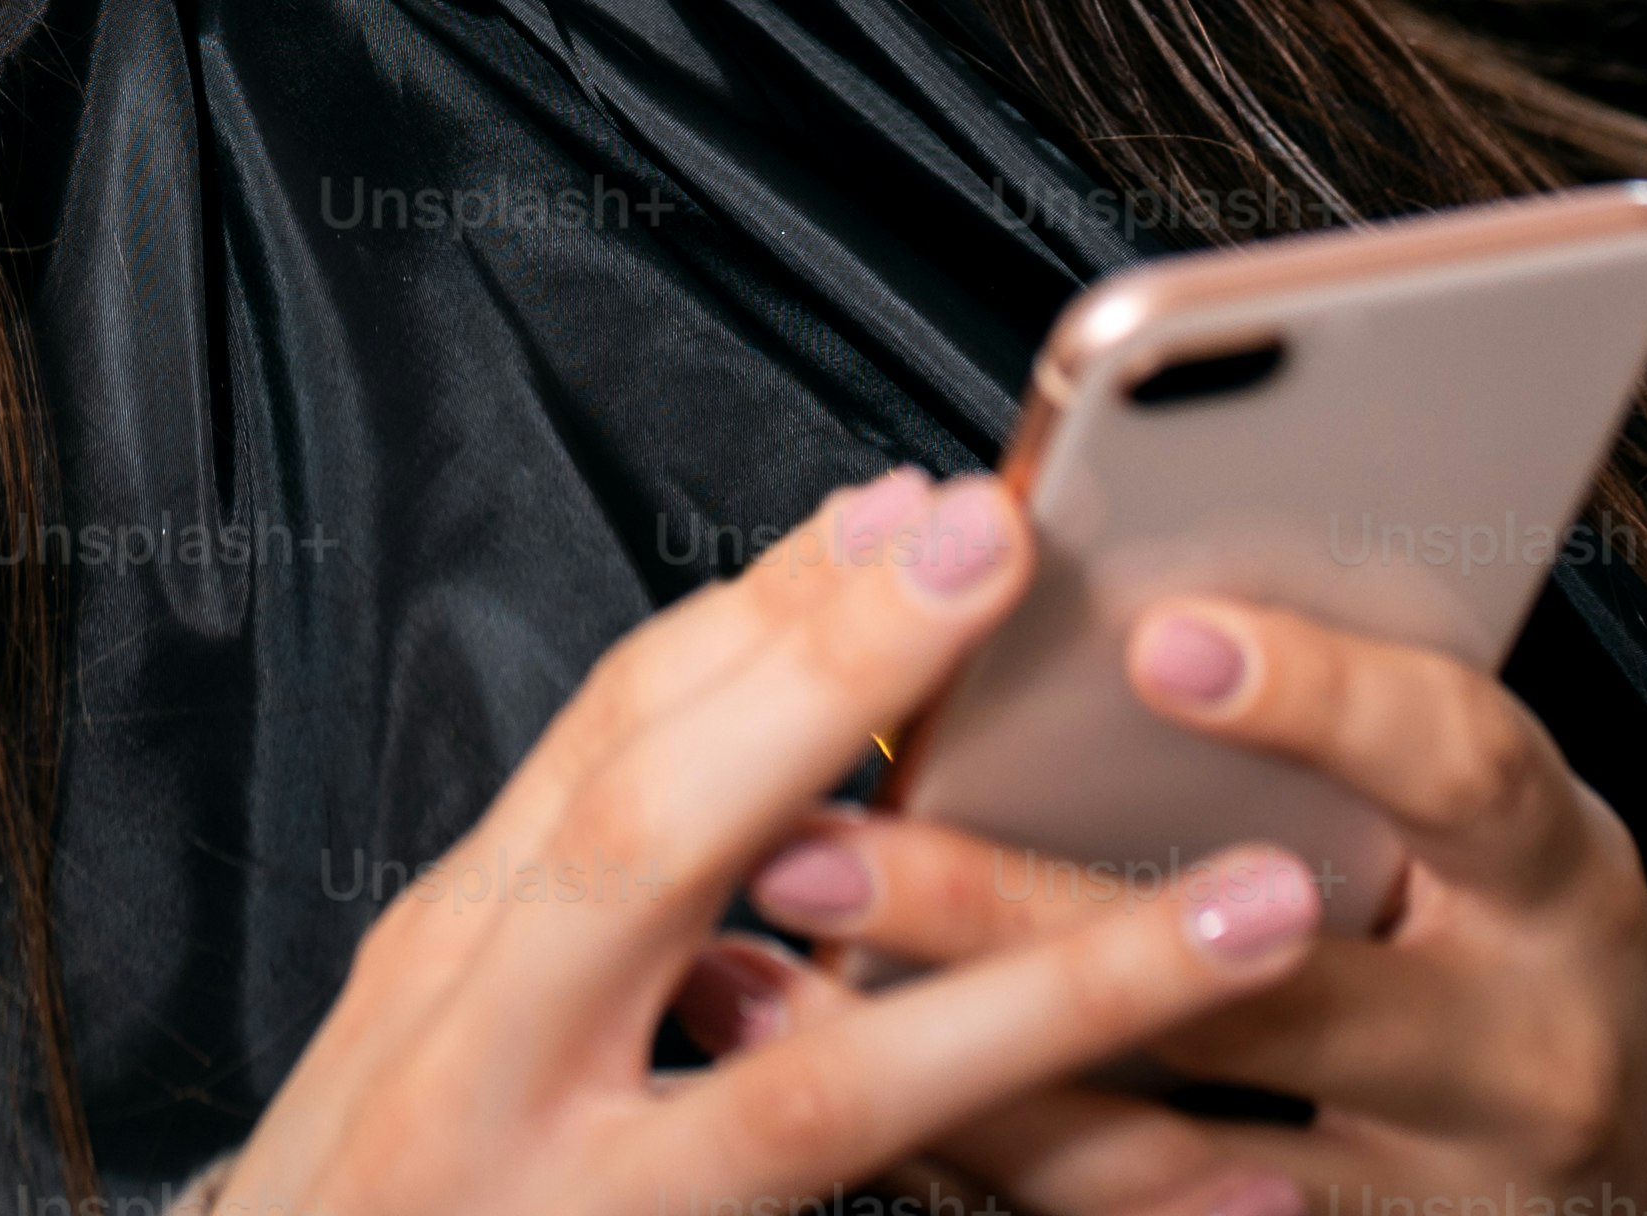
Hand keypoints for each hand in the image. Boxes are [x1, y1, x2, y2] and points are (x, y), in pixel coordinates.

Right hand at [221, 472, 1322, 1215]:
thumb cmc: (387, 1212)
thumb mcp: (448, 1029)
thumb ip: (584, 884)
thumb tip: (773, 682)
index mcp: (457, 962)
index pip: (610, 740)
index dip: (766, 614)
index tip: (916, 501)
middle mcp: (489, 1066)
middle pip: (651, 840)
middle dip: (825, 684)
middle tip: (999, 548)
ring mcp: (579, 1206)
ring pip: (826, 1089)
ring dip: (1056, 991)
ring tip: (1259, 907)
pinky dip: (1066, 1207)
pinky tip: (1234, 1197)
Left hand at [736, 593, 1646, 1215]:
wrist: (1634, 1155)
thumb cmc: (1505, 909)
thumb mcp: (1474, 794)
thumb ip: (1337, 700)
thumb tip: (1079, 562)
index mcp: (1547, 873)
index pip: (1456, 765)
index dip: (1321, 696)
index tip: (1162, 632)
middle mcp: (1513, 1050)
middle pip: (1262, 990)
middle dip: (1018, 915)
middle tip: (826, 842)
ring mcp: (1433, 1194)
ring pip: (1165, 1152)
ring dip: (949, 1066)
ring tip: (761, 982)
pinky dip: (980, 1166)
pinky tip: (846, 1093)